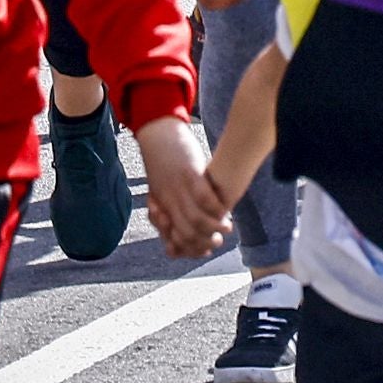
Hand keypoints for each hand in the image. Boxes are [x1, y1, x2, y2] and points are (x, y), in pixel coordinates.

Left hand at [132, 116, 226, 258]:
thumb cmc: (160, 160)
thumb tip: (177, 223)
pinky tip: (225, 208)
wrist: (155, 132)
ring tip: (227, 227)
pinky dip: (216, 208)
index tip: (204, 249)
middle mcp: (168, 202)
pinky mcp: (189, 174)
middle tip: (217, 240)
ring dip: (214, 229)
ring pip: (195, 220)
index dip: (190, 250)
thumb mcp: (158, 188)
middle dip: (204, 243)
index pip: (174, 240)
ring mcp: (178, 189)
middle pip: (186, 235)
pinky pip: (204, 198)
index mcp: (160, 207)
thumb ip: (167, 207)